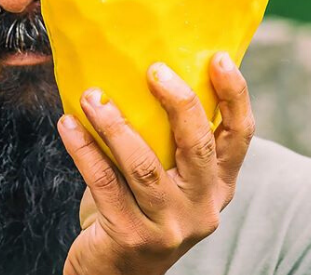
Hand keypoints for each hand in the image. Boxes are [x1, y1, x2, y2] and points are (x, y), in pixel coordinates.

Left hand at [58, 52, 254, 274]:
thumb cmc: (142, 209)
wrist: (116, 274)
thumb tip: (153, 70)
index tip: (218, 58)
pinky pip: (104, 182)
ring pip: (144, 164)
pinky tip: (69, 124)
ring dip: (115, 123)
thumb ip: (174, 142)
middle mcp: (202, 206)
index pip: (240, 135)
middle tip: (154, 70)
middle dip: (178, 101)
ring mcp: (169, 224)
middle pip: (198, 145)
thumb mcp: (173, 180)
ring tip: (92, 95)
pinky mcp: (131, 235)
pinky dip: (84, 149)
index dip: (234, 95)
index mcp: (221, 185)